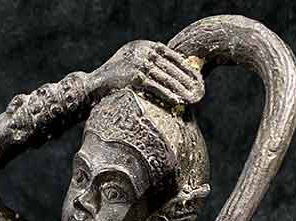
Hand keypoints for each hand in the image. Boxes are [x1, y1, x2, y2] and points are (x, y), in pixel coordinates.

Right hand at [90, 41, 204, 106]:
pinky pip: (157, 87)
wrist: (95, 84)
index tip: (195, 75)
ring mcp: (140, 64)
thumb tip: (168, 67)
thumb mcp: (132, 60)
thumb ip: (148, 60)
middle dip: (187, 78)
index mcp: (144, 45)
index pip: (170, 54)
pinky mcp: (136, 78)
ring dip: (181, 88)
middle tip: (199, 88)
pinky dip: (169, 94)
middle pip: (171, 66)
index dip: (184, 65)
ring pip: (166, 77)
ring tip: (192, 97)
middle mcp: (143, 52)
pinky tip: (178, 100)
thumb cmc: (115, 76)